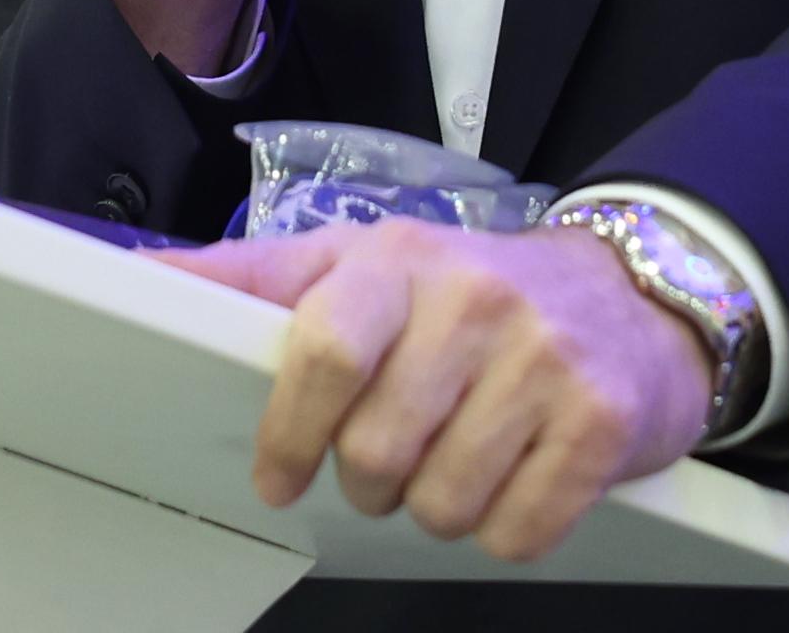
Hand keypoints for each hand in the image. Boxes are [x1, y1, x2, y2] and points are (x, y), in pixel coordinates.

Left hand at [154, 220, 711, 561]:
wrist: (635, 294)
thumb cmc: (475, 290)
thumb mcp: (364, 261)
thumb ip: (257, 276)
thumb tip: (152, 273)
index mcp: (400, 258)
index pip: (326, 347)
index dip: (292, 430)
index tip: (279, 474)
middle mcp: (474, 299)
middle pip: (376, 450)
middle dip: (370, 481)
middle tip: (390, 461)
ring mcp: (544, 359)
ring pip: (443, 503)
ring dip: (438, 506)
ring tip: (457, 459)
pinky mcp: (602, 420)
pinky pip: (518, 530)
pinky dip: (506, 528)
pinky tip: (516, 477)